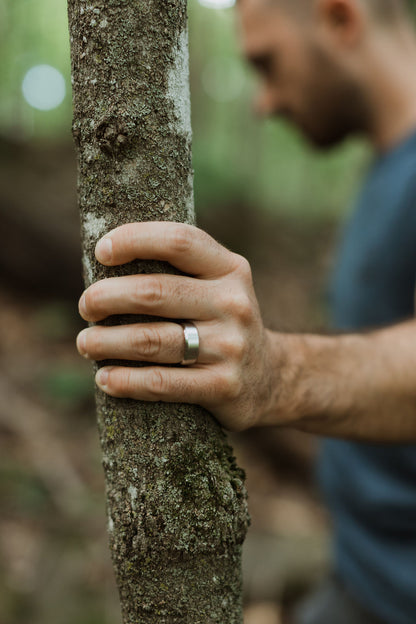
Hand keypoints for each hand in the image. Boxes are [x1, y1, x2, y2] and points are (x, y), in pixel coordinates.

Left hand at [76, 222, 274, 430]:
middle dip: (106, 298)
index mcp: (229, 269)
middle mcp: (234, 303)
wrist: (269, 377)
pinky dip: (125, 381)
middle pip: (154, 292)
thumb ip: (178, 271)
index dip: (134, 240)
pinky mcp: (223, 386)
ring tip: (86, 343)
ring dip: (105, 342)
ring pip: (151, 340)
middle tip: (86, 307)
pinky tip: (106, 378)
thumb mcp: (216, 287)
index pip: (179, 241)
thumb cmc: (221, 323)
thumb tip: (105, 264)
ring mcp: (231, 347)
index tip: (102, 252)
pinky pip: (162, 383)